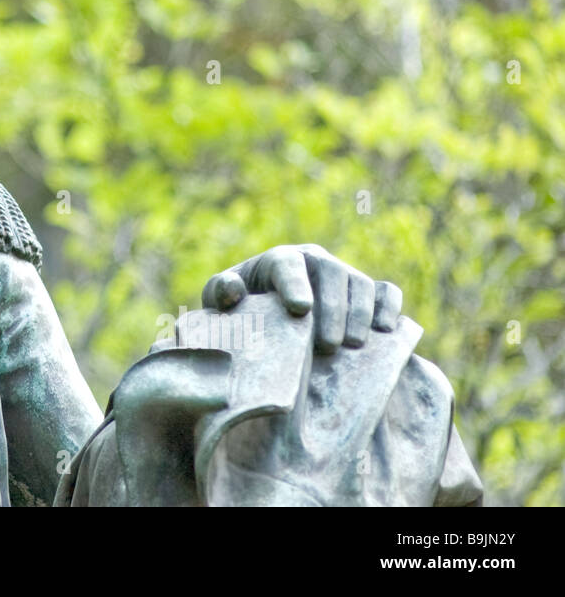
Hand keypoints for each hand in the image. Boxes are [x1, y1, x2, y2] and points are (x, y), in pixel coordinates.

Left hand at [201, 244, 402, 353]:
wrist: (272, 325)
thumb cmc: (244, 311)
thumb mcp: (220, 303)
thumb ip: (219, 293)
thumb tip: (233, 291)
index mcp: (278, 261)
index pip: (287, 264)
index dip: (294, 284)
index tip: (299, 311)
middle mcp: (315, 262)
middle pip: (332, 272)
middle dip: (333, 309)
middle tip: (327, 346)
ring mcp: (343, 276)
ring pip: (360, 283)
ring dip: (360, 314)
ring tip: (352, 347)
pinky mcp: (367, 293)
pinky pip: (387, 292)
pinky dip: (389, 308)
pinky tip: (384, 332)